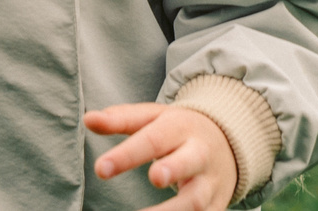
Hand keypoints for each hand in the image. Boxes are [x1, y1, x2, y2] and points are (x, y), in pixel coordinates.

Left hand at [86, 104, 236, 210]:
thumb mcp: (153, 117)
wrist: (229, 140)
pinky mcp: (216, 205)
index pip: (152, 139)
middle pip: (188, 162)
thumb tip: (88, 120)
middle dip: (173, 169)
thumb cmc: (178, 130)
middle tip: (154, 178)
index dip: (127, 155)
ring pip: (196, 200)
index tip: (101, 169)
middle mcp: (199, 154)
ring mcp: (209, 182)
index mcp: (179, 127)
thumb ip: (120, 119)